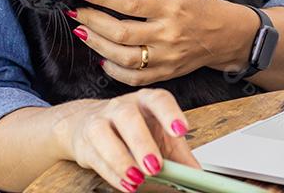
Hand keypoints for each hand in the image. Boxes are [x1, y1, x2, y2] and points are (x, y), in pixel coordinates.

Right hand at [55, 88, 198, 192]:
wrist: (87, 123)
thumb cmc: (131, 127)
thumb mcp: (159, 135)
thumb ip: (178, 153)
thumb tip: (197, 173)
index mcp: (146, 100)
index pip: (159, 100)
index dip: (170, 114)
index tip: (181, 130)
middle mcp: (123, 106)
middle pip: (130, 118)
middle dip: (143, 144)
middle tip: (156, 166)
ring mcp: (101, 120)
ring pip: (105, 135)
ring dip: (122, 160)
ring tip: (137, 179)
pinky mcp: (85, 140)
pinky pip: (96, 156)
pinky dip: (112, 173)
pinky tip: (125, 183)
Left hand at [70, 0, 253, 85]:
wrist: (226, 36)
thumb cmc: (204, 3)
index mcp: (172, 7)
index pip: (131, 3)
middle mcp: (168, 34)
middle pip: (121, 32)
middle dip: (93, 22)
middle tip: (76, 12)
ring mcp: (166, 57)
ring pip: (123, 57)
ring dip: (97, 45)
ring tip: (82, 32)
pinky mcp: (166, 73)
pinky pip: (134, 77)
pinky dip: (113, 70)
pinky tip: (102, 57)